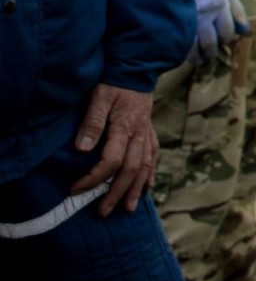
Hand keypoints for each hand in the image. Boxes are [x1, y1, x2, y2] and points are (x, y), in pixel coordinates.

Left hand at [66, 84, 156, 213]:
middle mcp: (139, 135)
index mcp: (125, 127)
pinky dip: (151, 173)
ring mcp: (147, 134)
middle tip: (103, 211)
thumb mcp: (98, 98)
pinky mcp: (150, 132)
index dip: (94, 178)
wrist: (137, 69)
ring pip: (145, 167)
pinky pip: (154, 156)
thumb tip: (82, 149)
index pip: (111, 161)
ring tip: (128, 208)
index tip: (76, 189)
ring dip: (136, 189)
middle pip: (130, 170)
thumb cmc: (114, 83)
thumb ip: (92, 122)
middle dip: (117, 193)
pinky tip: (149, 186)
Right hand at [188, 0, 248, 65]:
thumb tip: (245, 30)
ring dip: (203, 54)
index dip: (224, 36)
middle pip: (218, 40)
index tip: (219, 38)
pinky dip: (189, 56)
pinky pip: (187, 49)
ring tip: (200, 56)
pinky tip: (187, 55)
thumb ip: (234, 5)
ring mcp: (192, 18)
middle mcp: (209, 9)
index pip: (229, 29)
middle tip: (209, 49)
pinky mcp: (176, 26)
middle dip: (214, 47)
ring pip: (205, 46)